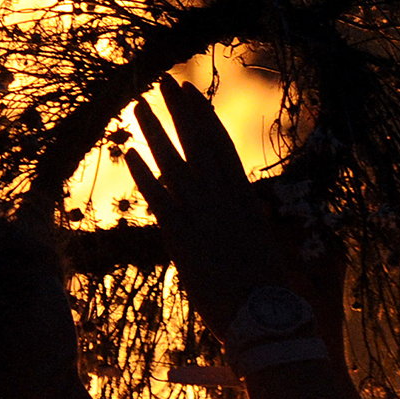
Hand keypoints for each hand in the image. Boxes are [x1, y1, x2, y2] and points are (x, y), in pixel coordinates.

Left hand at [125, 78, 291, 336]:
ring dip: (155, 131)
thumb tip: (254, 210)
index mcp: (245, 199)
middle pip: (199, 144)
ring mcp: (203, 215)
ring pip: (174, 162)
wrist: (265, 317)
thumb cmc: (270, 290)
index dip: (205, 118)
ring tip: (138, 105)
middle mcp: (224, 199)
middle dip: (180, 111)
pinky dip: (144, 174)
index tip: (192, 95)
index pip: (222, 147)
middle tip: (165, 81)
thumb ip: (251, 222)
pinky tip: (129, 153)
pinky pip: (159, 198)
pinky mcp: (183, 237)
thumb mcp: (264, 245)